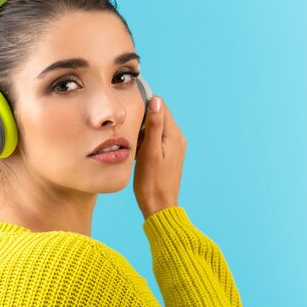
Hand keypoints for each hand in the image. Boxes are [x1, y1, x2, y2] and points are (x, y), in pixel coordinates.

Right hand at [133, 95, 186, 219]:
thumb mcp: (149, 150)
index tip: (130, 114)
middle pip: (158, 116)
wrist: (159, 205)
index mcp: (174, 135)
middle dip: (142, 120)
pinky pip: (156, 140)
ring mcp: (174, 147)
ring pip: (156, 128)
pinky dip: (145, 141)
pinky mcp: (169, 155)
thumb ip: (154, 124)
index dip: (144, 106)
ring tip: (132, 144)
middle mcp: (178, 138)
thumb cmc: (151, 181)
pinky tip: (137, 152)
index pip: (160, 106)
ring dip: (142, 132)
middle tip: (128, 132)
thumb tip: (156, 100)